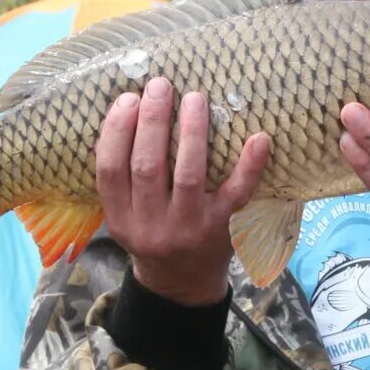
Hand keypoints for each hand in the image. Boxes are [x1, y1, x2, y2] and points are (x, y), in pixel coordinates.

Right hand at [96, 78, 271, 305]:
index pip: (111, 169)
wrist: (182, 284)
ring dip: (193, 132)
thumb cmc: (152, 233)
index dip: (117, 131)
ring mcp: (189, 228)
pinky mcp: (223, 228)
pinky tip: (259, 138)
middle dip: (153, 121)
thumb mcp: (125, 215)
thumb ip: (121, 176)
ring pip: (189, 175)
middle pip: (148, 166)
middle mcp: (152, 225)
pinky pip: (237, 194)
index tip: (128, 99)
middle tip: (161, 85)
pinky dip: (249, 166)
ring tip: (194, 98)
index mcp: (121, 218)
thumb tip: (130, 109)